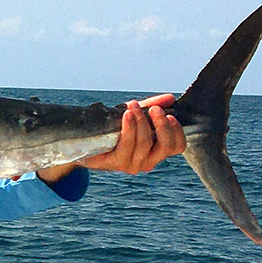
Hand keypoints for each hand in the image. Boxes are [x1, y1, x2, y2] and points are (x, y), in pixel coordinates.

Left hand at [37, 94, 186, 182]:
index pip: (178, 146)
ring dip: (141, 122)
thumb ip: (151, 107)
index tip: (170, 114)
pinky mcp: (116, 163)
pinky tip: (126, 115)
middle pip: (166, 146)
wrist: (83, 143)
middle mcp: (148, 161)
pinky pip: (127, 145)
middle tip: (153, 109)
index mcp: (156, 151)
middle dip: (161, 125)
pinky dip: (129, 128)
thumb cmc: (112, 130)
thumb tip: (170, 97)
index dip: (177, 131)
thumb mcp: (134, 116)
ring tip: (132, 106)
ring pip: (145, 143)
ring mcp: (132, 164)